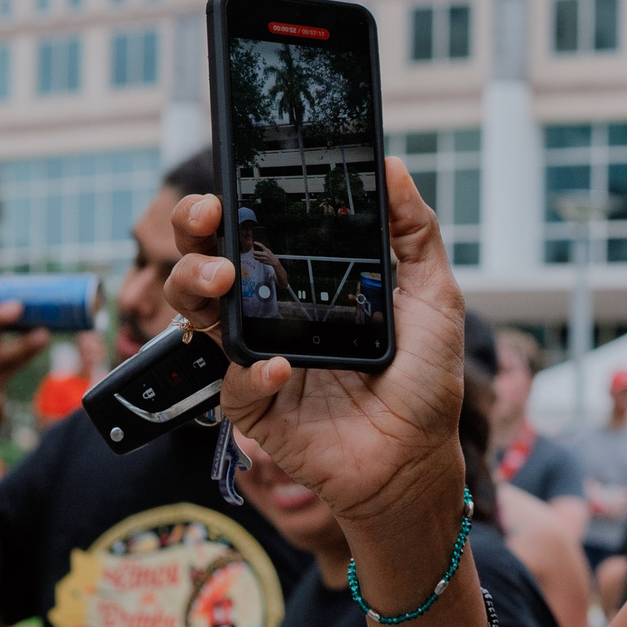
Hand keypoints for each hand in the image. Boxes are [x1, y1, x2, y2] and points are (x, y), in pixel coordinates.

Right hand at [161, 163, 466, 528]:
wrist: (419, 458)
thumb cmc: (423, 380)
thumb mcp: (433, 298)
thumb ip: (415, 233)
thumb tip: (392, 168)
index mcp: (301, 287)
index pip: (249, 236)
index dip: (227, 210)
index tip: (227, 189)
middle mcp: (271, 319)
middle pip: (206, 266)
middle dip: (193, 236)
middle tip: (209, 220)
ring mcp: (258, 362)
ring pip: (198, 317)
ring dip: (196, 287)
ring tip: (223, 277)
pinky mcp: (258, 410)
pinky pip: (234, 386)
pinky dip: (252, 373)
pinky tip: (280, 368)